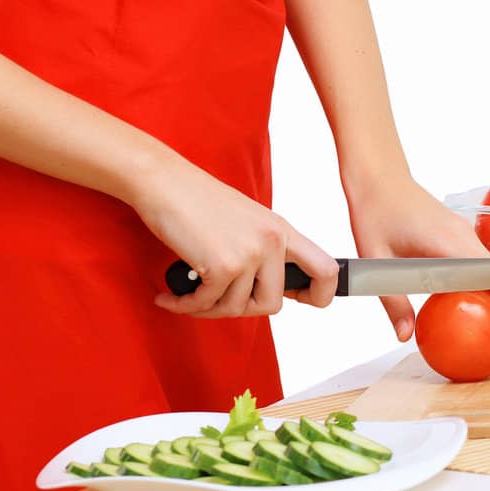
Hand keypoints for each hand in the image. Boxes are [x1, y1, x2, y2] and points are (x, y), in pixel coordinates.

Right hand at [132, 153, 341, 320]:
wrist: (164, 181)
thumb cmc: (196, 199)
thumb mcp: (244, 221)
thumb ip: (263, 250)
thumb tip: (269, 289)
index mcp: (280, 229)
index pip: (325, 269)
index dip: (319, 294)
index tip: (299, 299)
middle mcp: (272, 240)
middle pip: (272, 304)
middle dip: (241, 308)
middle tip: (217, 299)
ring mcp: (249, 253)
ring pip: (237, 308)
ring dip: (207, 307)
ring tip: (188, 294)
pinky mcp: (223, 265)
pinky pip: (206, 304)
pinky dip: (185, 305)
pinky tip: (171, 296)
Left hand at [342, 173, 489, 367]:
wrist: (378, 174)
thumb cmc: (375, 211)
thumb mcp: (376, 258)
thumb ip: (393, 300)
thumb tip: (405, 337)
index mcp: (449, 243)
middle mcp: (464, 237)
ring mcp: (464, 235)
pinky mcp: (458, 237)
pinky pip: (481, 268)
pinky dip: (489, 292)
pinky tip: (481, 315)